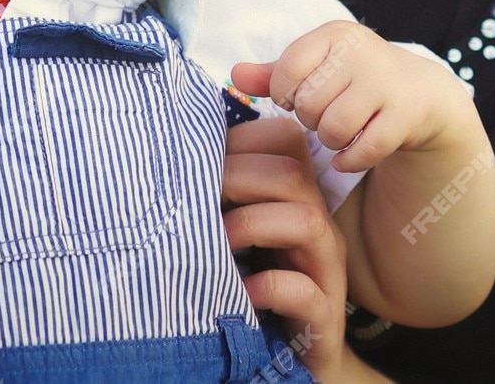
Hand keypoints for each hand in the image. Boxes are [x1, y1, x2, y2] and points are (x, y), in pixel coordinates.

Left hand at [222, 116, 350, 381]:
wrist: (294, 356)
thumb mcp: (240, 234)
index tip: (202, 162)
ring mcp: (324, 270)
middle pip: (292, 173)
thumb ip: (223, 196)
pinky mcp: (322, 316)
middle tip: (199, 199)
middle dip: (237, 176)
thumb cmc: (255, 284)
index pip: (286, 139)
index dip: (243, 140)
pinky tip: (242, 291)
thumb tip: (169, 157)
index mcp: (297, 197)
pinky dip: (270, 287)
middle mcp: (317, 225)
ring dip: (252, 224)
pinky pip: (306, 292)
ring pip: (308, 220)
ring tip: (218, 242)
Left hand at [233, 21, 467, 174]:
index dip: (285, 94)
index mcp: (334, 35)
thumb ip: (274, 74)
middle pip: (308, 104)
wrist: (420, 92)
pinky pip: (363, 150)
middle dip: (311, 119)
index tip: (298, 98)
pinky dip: (350, 160)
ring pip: (334, 128)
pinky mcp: (405, 116)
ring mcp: (386, 83)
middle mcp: (361, 53)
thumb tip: (234, 75)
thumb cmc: (353, 78)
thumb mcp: (316, 68)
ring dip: (331, 140)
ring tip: (339, 132)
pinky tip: (349, 156)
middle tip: (325, 115)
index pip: (288, 70)